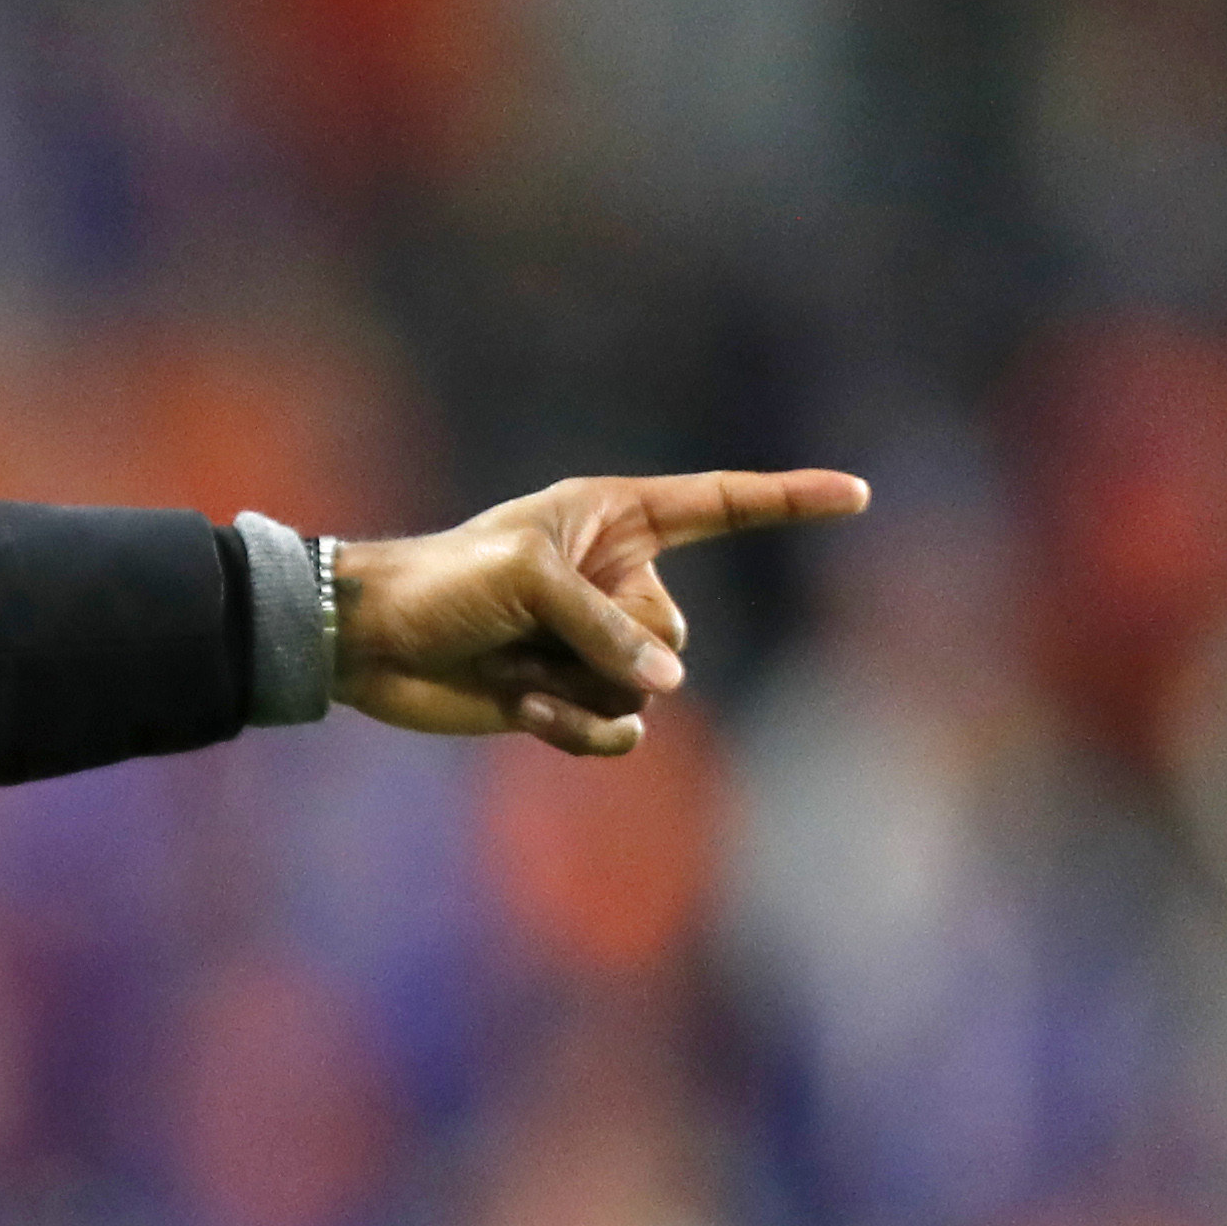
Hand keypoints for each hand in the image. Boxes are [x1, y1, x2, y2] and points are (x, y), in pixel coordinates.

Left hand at [330, 470, 871, 755]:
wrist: (369, 644)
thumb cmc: (442, 584)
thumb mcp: (531, 580)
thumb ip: (610, 626)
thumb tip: (665, 688)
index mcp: (614, 518)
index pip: (721, 506)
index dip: (789, 500)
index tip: (857, 494)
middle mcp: (616, 579)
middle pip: (676, 632)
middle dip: (618, 643)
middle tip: (539, 627)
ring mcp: (594, 643)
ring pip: (648, 688)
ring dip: (583, 686)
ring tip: (518, 665)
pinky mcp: (568, 699)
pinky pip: (617, 731)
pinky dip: (576, 728)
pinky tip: (524, 711)